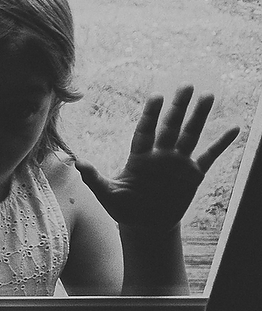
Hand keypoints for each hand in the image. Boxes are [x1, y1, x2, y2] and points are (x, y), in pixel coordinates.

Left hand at [75, 86, 239, 232]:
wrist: (145, 224)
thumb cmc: (124, 208)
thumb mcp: (107, 195)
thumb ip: (94, 179)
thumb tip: (78, 163)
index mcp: (139, 157)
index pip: (145, 131)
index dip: (151, 115)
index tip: (156, 96)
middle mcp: (160, 155)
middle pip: (170, 127)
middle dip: (178, 107)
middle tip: (186, 85)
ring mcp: (177, 163)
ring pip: (190, 135)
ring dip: (199, 117)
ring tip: (208, 96)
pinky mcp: (192, 174)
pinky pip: (209, 155)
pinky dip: (221, 143)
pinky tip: (233, 128)